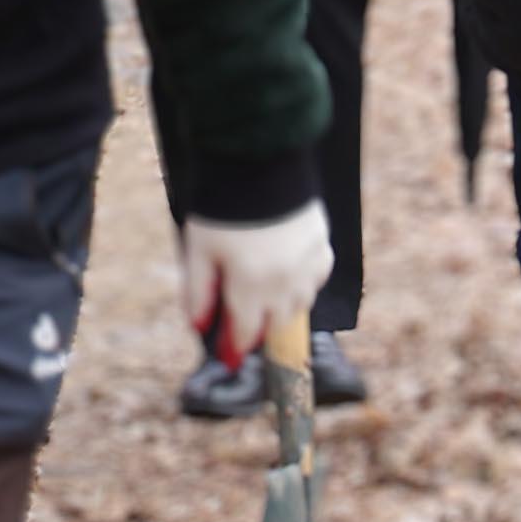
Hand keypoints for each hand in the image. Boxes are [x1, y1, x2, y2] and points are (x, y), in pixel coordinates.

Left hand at [180, 204, 333, 371]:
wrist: (260, 164)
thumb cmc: (221, 208)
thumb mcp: (198, 250)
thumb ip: (198, 292)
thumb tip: (199, 328)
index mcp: (251, 285)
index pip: (247, 332)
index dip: (235, 347)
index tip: (228, 358)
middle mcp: (286, 282)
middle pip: (275, 324)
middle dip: (257, 330)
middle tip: (242, 328)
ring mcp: (309, 266)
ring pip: (299, 306)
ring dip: (279, 310)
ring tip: (261, 301)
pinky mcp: (322, 248)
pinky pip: (314, 281)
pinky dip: (300, 285)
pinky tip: (284, 276)